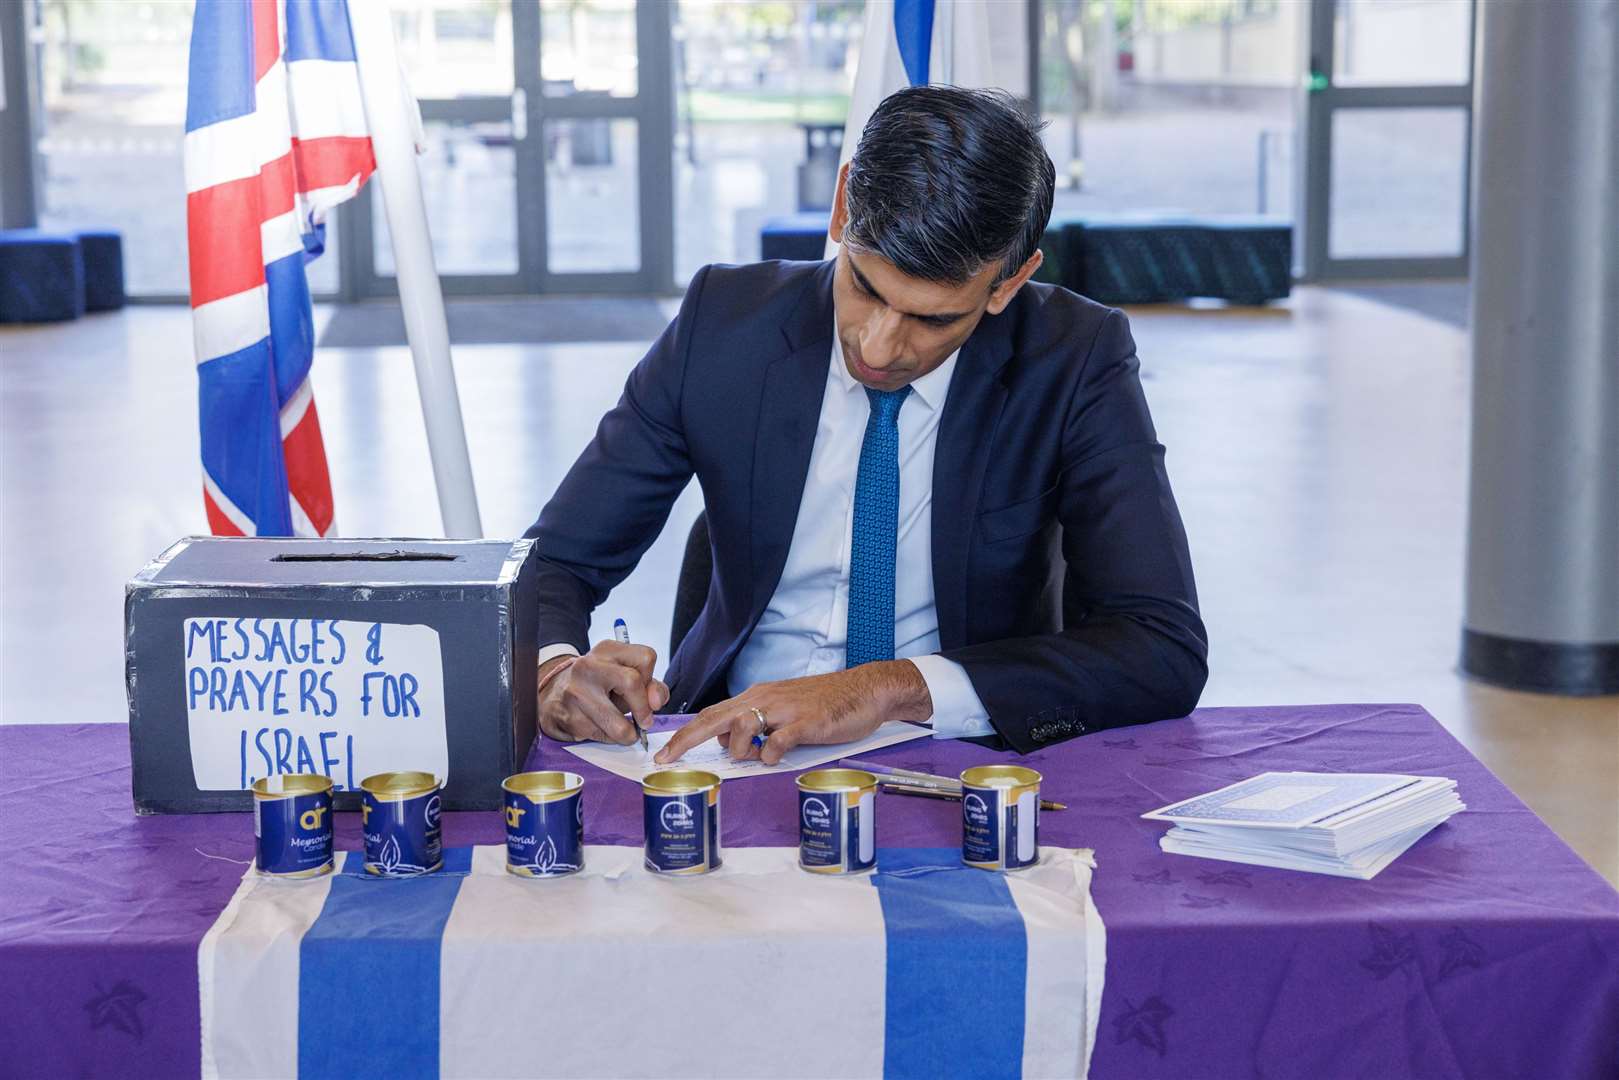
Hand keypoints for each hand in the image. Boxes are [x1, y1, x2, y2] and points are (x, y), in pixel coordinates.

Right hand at [537, 641, 669, 743]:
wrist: (553, 696)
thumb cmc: (597, 685)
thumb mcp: (623, 676)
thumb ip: (650, 686)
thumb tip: (656, 702)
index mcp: (607, 650)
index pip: (645, 658)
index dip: (651, 680)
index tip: (646, 694)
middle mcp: (589, 666)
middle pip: (632, 682)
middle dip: (643, 709)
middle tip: (644, 721)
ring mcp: (577, 692)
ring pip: (619, 724)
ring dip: (628, 734)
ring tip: (626, 731)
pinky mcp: (571, 719)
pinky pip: (604, 737)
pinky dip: (610, 738)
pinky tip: (602, 728)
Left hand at [653, 660, 931, 765]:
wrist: (866, 689)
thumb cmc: (826, 703)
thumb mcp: (783, 710)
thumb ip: (756, 725)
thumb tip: (729, 743)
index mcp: (757, 697)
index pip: (711, 714)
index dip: (684, 733)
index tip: (663, 752)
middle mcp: (764, 699)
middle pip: (714, 719)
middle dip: (685, 740)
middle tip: (665, 759)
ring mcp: (786, 710)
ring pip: (741, 728)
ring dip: (741, 749)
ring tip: (761, 753)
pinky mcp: (807, 723)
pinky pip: (778, 742)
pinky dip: (771, 754)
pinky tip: (778, 756)